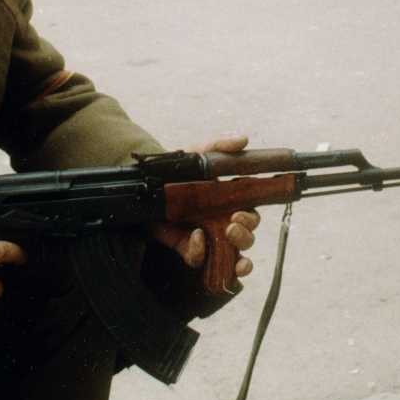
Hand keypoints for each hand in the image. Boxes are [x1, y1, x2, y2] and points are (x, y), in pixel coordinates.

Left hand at [148, 135, 260, 278]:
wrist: (148, 187)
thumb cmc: (179, 170)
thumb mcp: (197, 154)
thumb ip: (219, 145)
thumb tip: (243, 139)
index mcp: (229, 203)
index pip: (251, 216)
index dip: (251, 219)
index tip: (240, 214)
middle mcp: (222, 224)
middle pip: (247, 237)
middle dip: (245, 236)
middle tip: (232, 226)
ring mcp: (207, 239)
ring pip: (233, 256)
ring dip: (238, 258)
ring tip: (228, 241)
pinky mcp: (188, 249)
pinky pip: (200, 260)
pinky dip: (200, 253)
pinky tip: (196, 238)